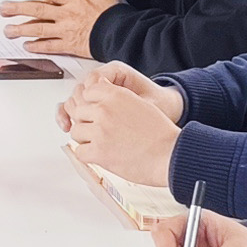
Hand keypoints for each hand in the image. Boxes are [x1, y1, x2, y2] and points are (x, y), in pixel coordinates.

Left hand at [0, 0, 113, 57]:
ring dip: (21, 30)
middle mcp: (67, 14)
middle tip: (3, 9)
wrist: (124, 33)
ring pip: (39, 29)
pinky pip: (50, 46)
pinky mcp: (71, 45)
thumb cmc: (115, 13)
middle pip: (37, 10)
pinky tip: (27, 46)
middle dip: (17, 9)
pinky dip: (37, 46)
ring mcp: (67, 30)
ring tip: (8, 30)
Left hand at [58, 56, 183, 183]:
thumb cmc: (161, 134)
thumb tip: (102, 91)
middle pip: (79, 111)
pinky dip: (87, 155)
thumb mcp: (140, 104)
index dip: (91, 103)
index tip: (94, 112)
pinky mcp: (99, 152)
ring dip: (85, 139)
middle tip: (97, 132)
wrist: (170, 155)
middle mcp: (105, 110)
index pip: (88, 91)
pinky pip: (79, 151)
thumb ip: (119, 97)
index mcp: (116, 95)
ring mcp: (100, 130)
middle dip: (86, 122)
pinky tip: (98, 156)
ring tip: (100, 144)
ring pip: (76, 131)